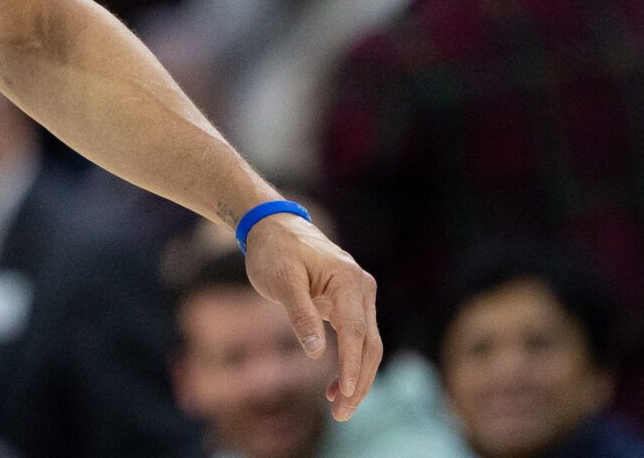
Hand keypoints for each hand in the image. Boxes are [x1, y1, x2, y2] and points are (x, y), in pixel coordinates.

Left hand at [241, 211, 382, 421]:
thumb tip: (317, 354)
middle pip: (370, 344)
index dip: (352, 367)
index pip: (356, 332)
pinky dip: (350, 363)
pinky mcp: (351, 303)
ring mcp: (360, 295)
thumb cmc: (274, 251)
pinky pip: (357, 338)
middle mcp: (362, 288)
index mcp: (349, 281)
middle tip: (341, 415)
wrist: (273, 227)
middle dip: (359, 382)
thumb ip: (300, 315)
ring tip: (338, 408)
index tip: (345, 395)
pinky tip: (337, 386)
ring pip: (368, 345)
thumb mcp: (281, 281)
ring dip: (357, 377)